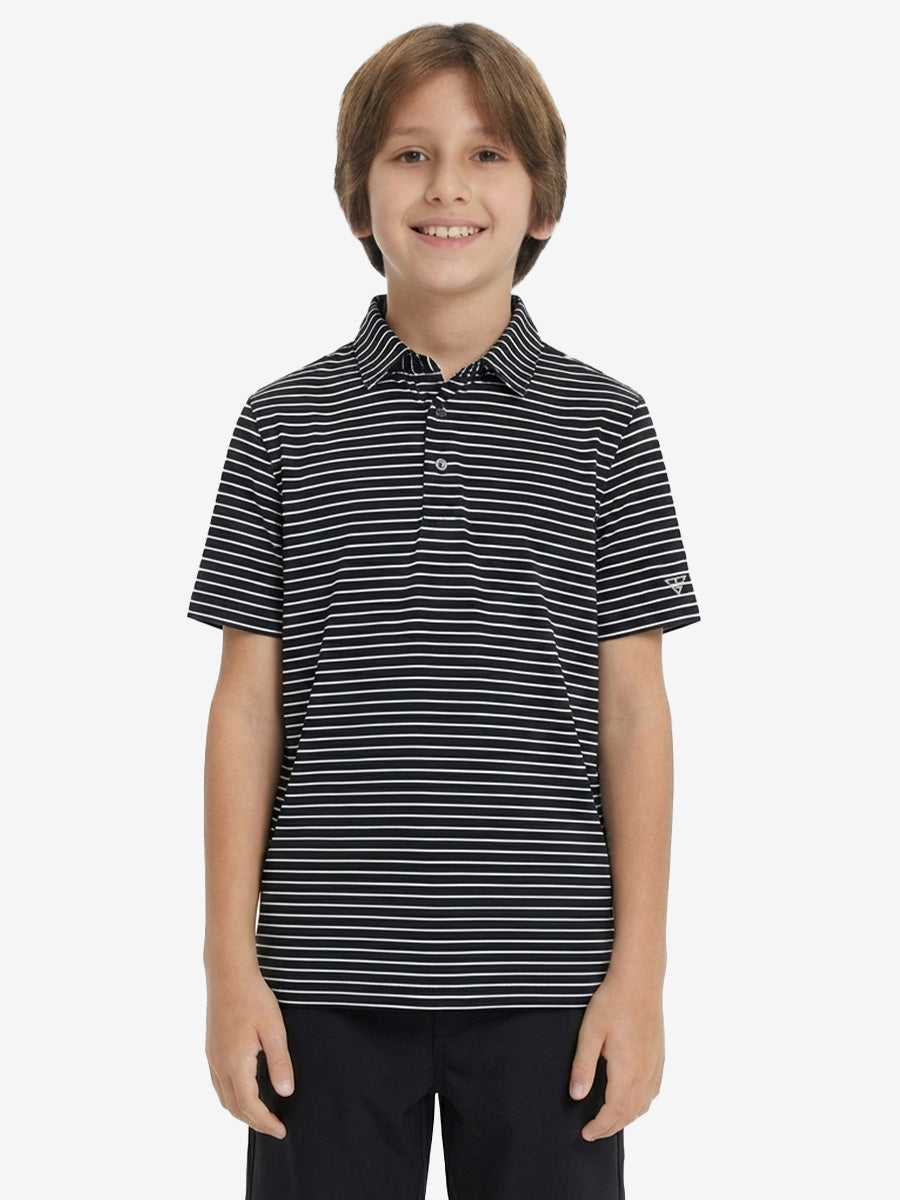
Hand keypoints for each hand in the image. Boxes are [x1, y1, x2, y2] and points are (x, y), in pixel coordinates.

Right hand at [205, 967, 294, 1137]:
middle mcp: (219, 1065)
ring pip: (224, 1098)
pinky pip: (219, 1084)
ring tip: (262, 1115)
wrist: (228, 975)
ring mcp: (212, 1058)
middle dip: (254, 1122)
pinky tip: (244, 1091)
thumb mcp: (274, 1029)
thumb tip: (285, 1093)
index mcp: (235, 1063)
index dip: (265, 1122)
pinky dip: (232, 1097)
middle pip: (234, 1107)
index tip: (281, 1131)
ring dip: (242, 1111)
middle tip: (274, 1127)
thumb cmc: (253, 998)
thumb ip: (280, 1062)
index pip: (250, 1105)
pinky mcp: (211, 1049)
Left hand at [568, 975, 664, 1138]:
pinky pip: (653, 1089)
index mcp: (627, 1068)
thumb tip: (577, 1096)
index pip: (614, 1110)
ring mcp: (655, 1063)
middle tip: (594, 1132)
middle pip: (630, 1112)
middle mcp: (645, 1070)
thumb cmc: (613, 1001)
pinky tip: (634, 1100)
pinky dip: (642, 1103)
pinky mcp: (659, 1054)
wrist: (639, 979)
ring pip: (644, 1103)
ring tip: (610, 1120)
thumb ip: (584, 1065)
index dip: (600, 1126)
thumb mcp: (590, 1031)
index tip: (586, 1133)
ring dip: (627, 1117)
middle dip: (612, 1126)